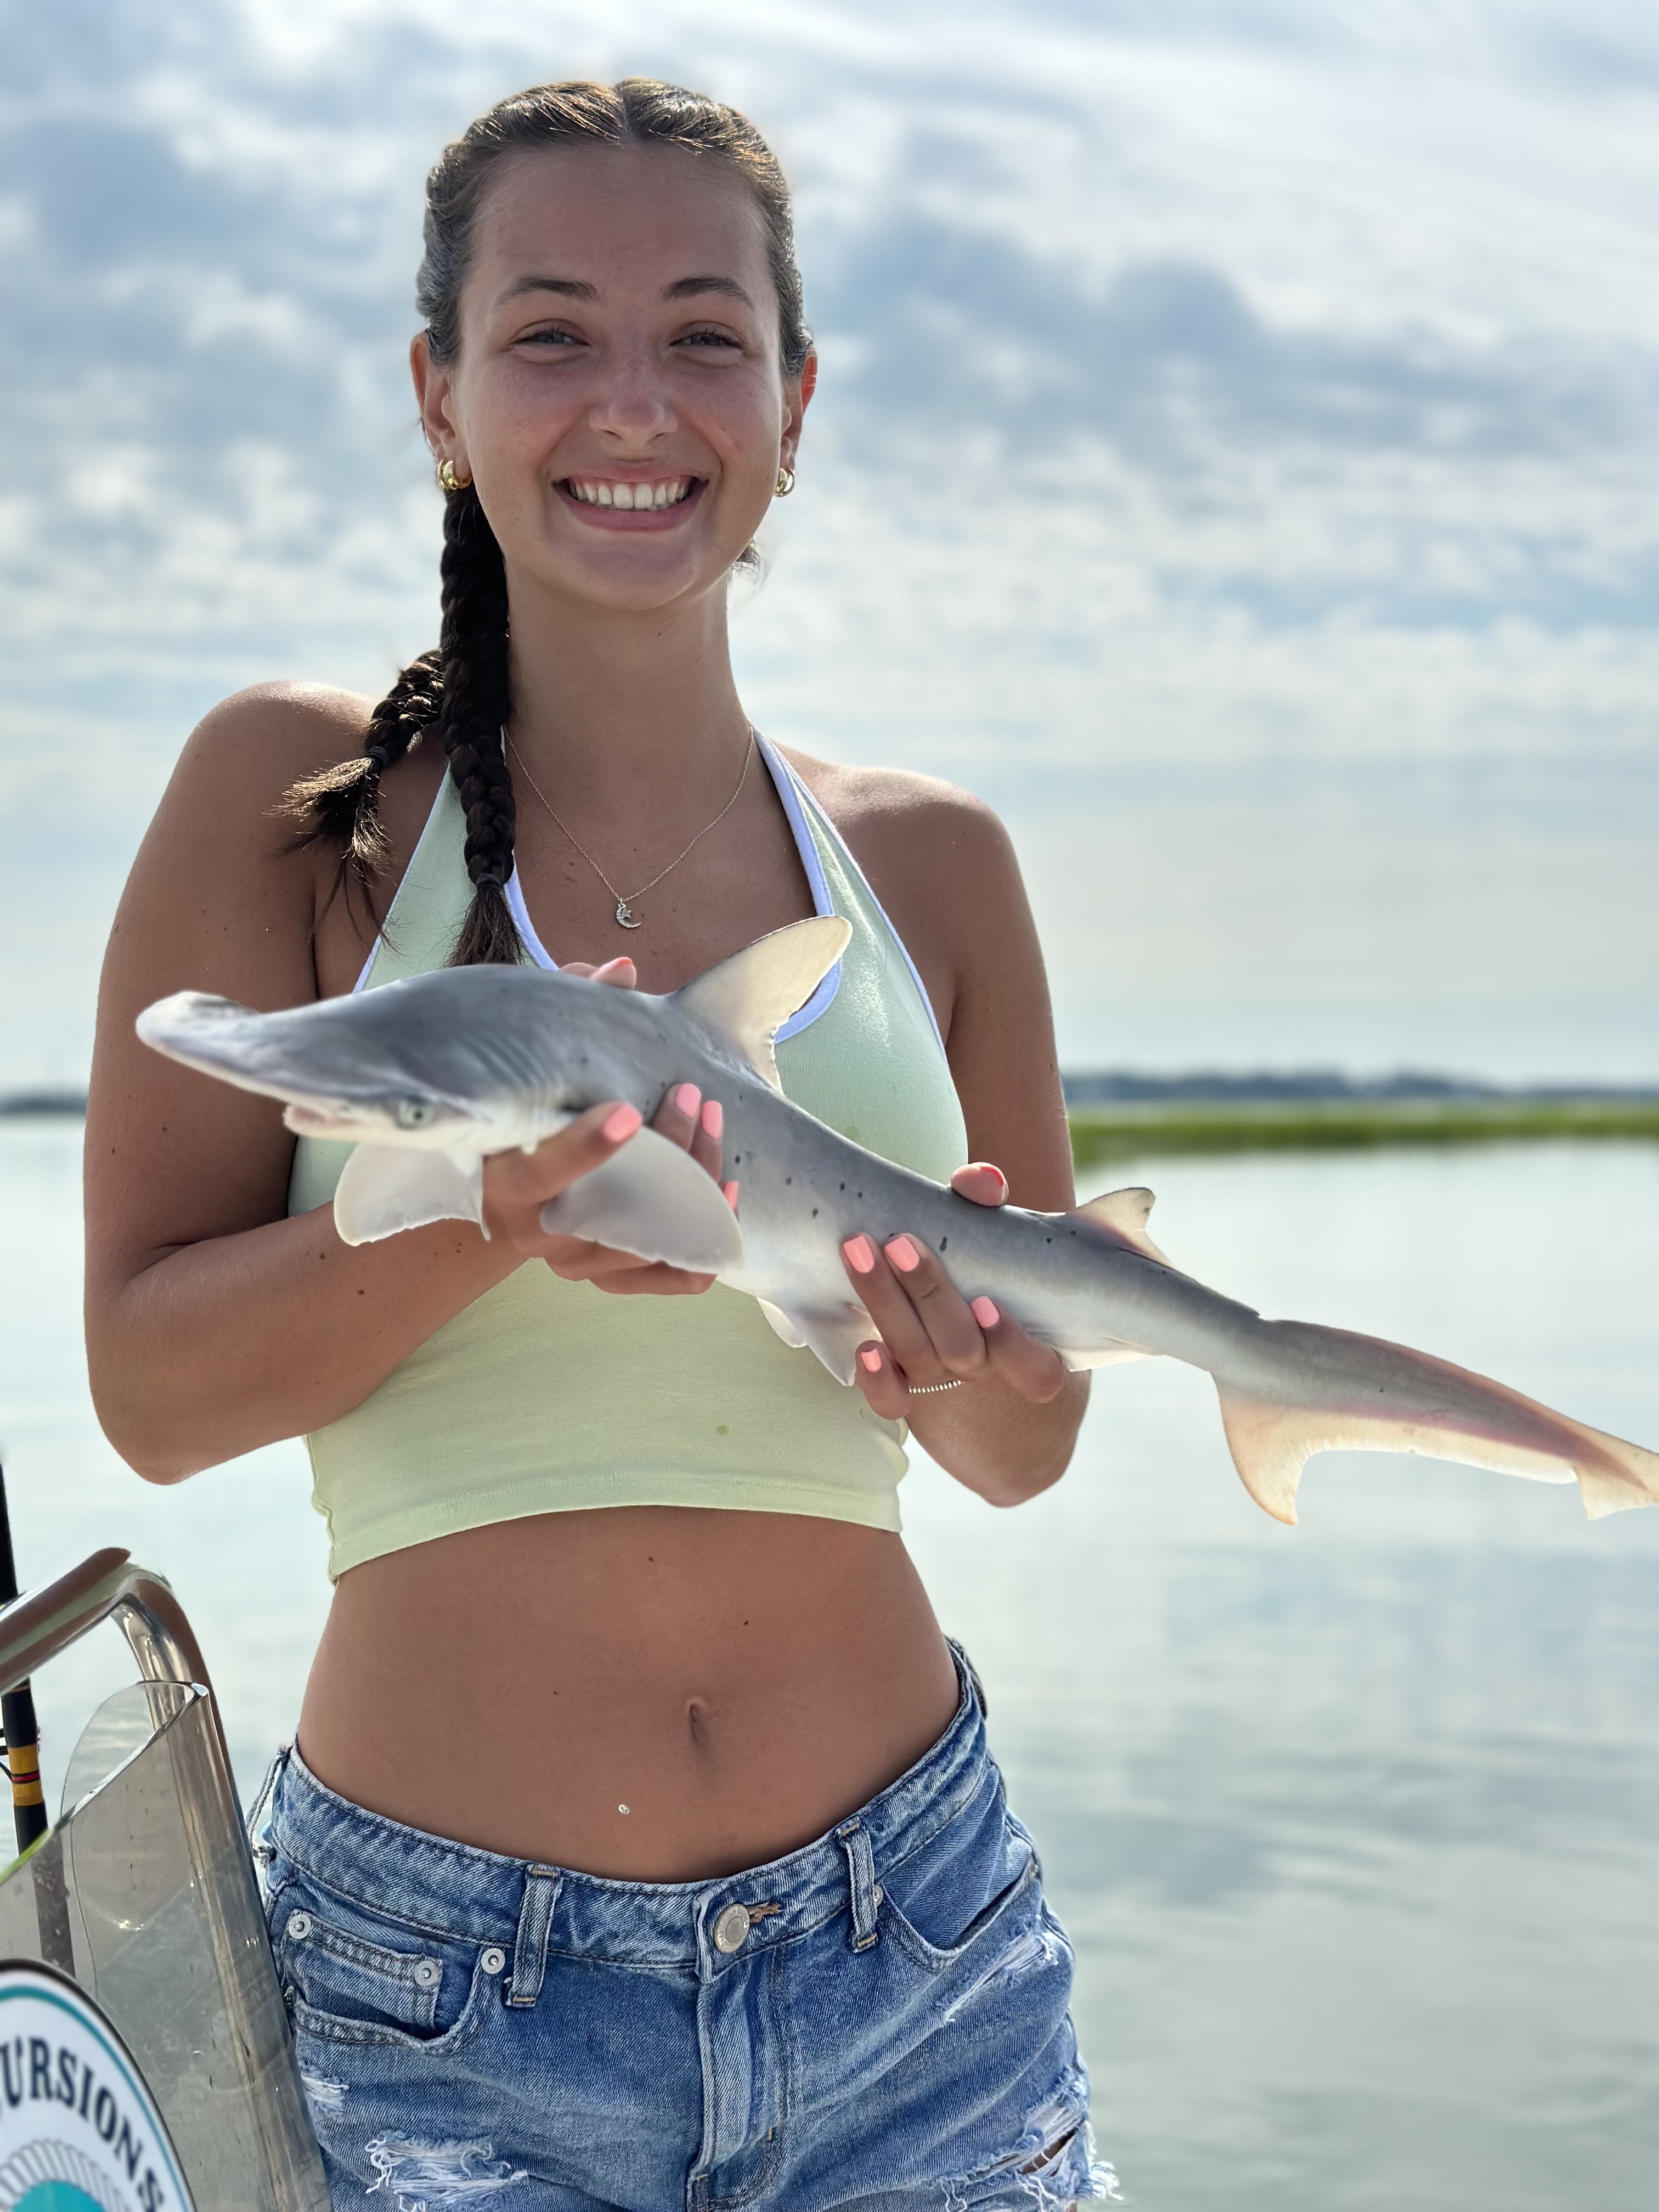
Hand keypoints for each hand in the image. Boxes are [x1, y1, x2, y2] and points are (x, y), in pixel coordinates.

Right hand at [483, 955, 730, 1296]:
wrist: (508, 1184)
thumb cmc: (525, 1107)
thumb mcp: (535, 1059)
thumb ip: (570, 1011)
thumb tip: (621, 971)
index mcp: (505, 1179)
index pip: (543, 1170)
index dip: (586, 1146)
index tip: (629, 1111)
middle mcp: (536, 1232)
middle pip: (615, 1208)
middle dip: (670, 1151)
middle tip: (694, 1094)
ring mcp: (576, 1261)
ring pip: (653, 1238)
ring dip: (697, 1182)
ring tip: (715, 1121)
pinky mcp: (612, 1276)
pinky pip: (673, 1277)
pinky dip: (708, 1241)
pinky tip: (728, 1190)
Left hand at [840, 1161, 1066, 1416]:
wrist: (980, 1368)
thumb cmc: (1001, 1291)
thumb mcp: (1016, 1259)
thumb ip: (998, 1213)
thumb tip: (982, 1179)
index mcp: (1031, 1356)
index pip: (1034, 1368)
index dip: (1011, 1343)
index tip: (986, 1303)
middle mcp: (984, 1370)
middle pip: (960, 1348)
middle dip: (929, 1294)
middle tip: (899, 1243)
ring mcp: (942, 1381)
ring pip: (916, 1355)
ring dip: (886, 1304)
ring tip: (858, 1253)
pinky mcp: (906, 1392)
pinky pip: (890, 1401)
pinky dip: (876, 1380)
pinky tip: (864, 1347)